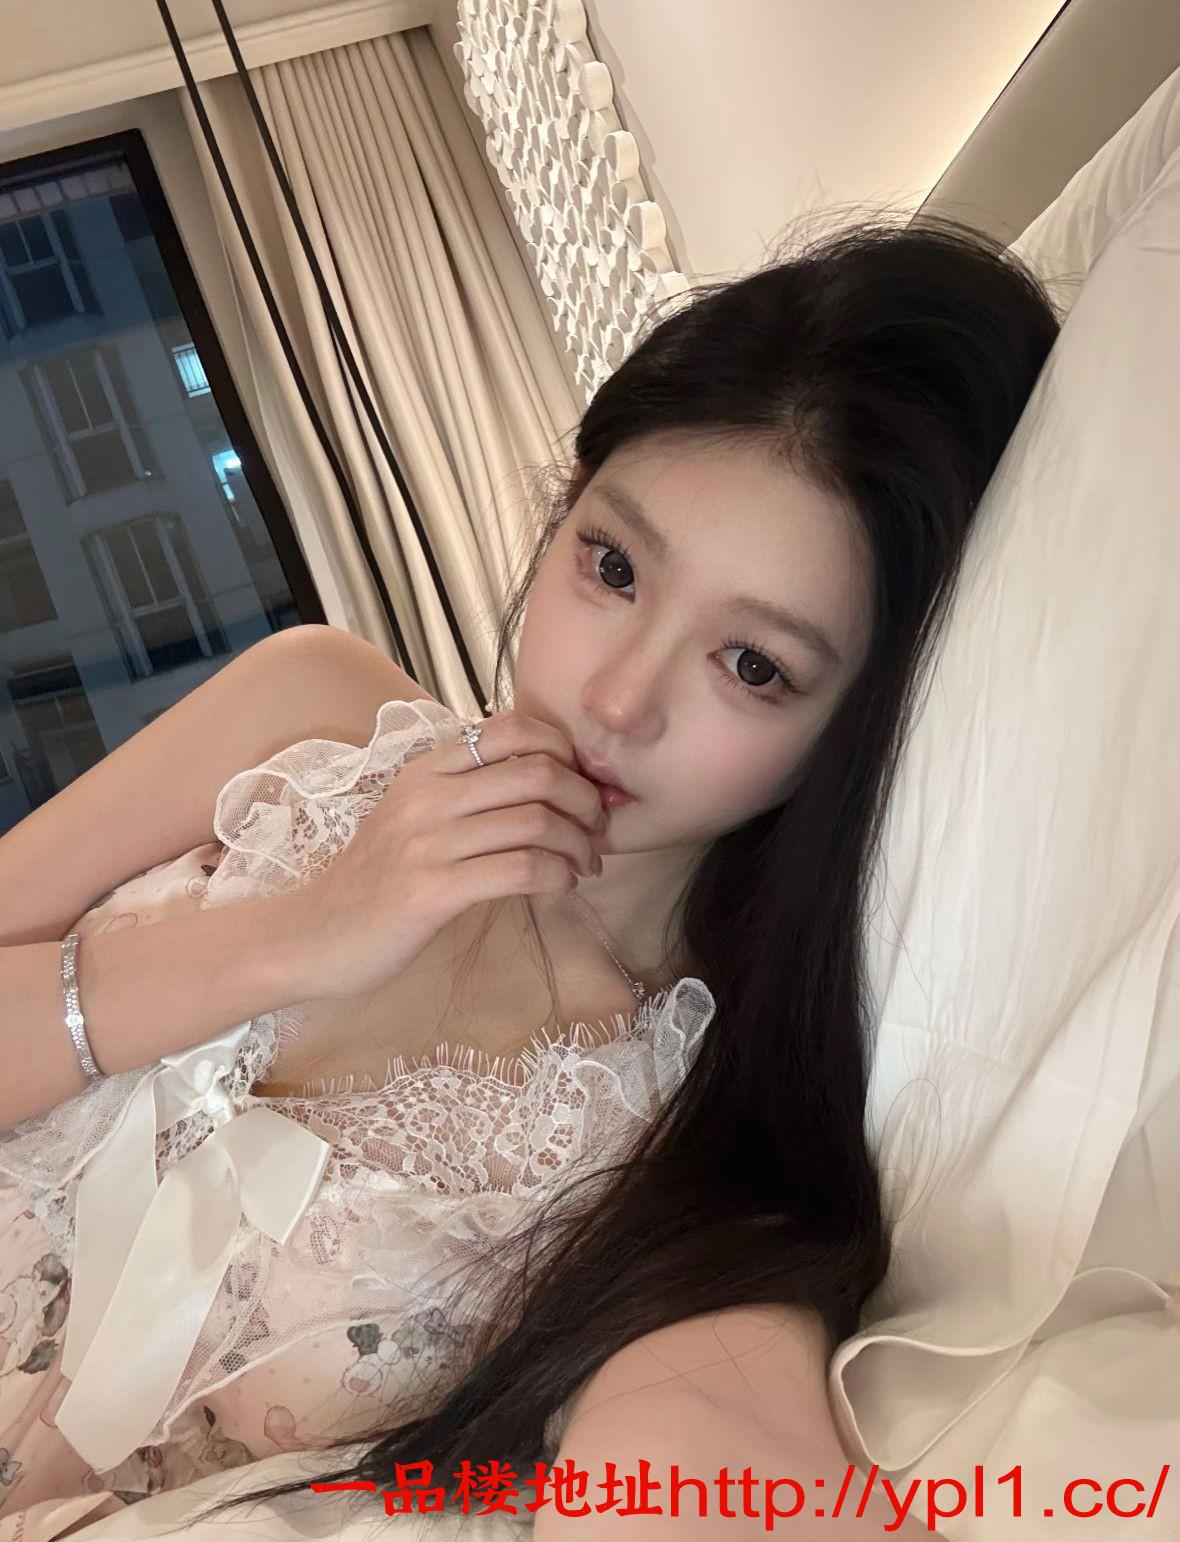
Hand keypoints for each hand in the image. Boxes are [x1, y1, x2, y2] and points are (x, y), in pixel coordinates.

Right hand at [276, 708, 607, 1000]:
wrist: (311, 937)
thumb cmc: (374, 881)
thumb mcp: (413, 818)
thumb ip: (466, 794)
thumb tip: (546, 781)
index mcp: (424, 769)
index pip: (513, 728)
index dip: (564, 752)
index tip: (580, 787)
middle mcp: (426, 796)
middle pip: (538, 772)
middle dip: (585, 801)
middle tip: (596, 831)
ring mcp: (426, 842)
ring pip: (535, 821)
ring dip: (578, 845)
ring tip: (584, 866)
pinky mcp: (430, 892)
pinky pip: (519, 870)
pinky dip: (556, 877)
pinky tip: (560, 888)